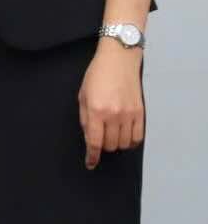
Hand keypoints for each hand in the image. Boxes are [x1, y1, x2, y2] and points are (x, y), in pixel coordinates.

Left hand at [79, 39, 143, 169]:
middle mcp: (114, 115)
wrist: (119, 60)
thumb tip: (89, 137)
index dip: (92, 156)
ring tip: (112, 136)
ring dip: (116, 144)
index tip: (90, 163)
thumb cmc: (97, 75)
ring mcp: (129, 114)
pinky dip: (131, 141)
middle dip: (103, 147)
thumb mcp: (83, 96)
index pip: (94, 141)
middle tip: (100, 139)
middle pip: (110, 145)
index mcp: (96, 110)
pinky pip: (138, 137)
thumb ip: (85, 118)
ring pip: (124, 143)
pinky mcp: (141, 112)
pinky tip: (125, 136)